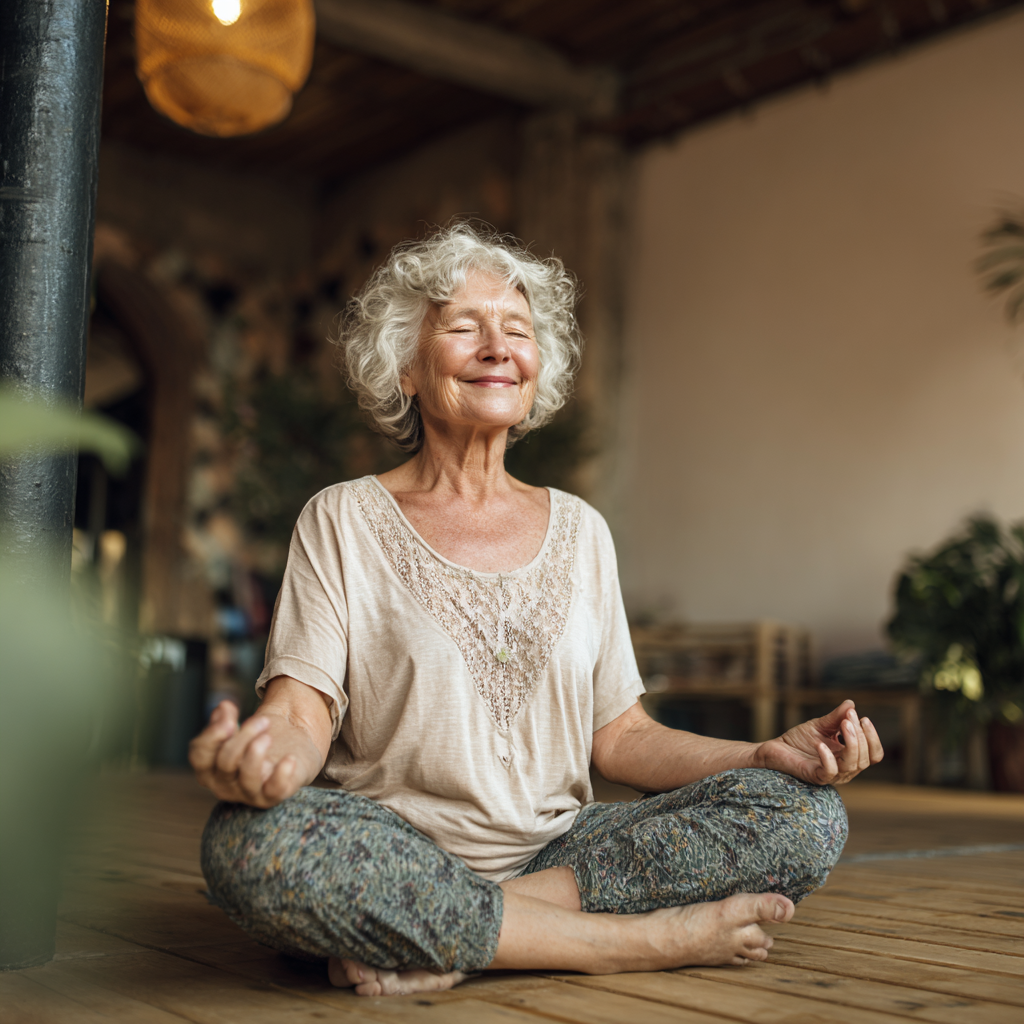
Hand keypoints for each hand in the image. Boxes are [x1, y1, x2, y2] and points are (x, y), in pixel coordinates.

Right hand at [189, 682, 329, 806]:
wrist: (292, 753)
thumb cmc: (257, 742)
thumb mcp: (239, 729)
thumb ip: (226, 719)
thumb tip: (223, 707)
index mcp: (209, 769)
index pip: (199, 756)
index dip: (212, 734)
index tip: (230, 711)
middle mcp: (223, 786)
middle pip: (225, 762)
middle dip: (244, 736)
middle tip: (263, 720)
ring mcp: (248, 794)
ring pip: (247, 777)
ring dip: (258, 751)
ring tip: (269, 736)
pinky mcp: (272, 796)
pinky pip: (275, 789)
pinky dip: (282, 773)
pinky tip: (289, 758)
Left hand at [755, 700, 883, 785]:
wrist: (776, 748)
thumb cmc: (799, 739)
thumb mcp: (820, 725)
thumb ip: (836, 717)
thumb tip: (851, 704)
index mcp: (850, 757)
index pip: (874, 754)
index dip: (872, 738)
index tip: (863, 718)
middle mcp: (845, 768)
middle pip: (866, 759)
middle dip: (860, 735)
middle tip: (849, 717)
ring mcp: (832, 775)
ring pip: (852, 765)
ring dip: (851, 743)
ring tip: (843, 724)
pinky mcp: (816, 777)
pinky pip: (829, 772)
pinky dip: (828, 758)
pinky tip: (821, 744)